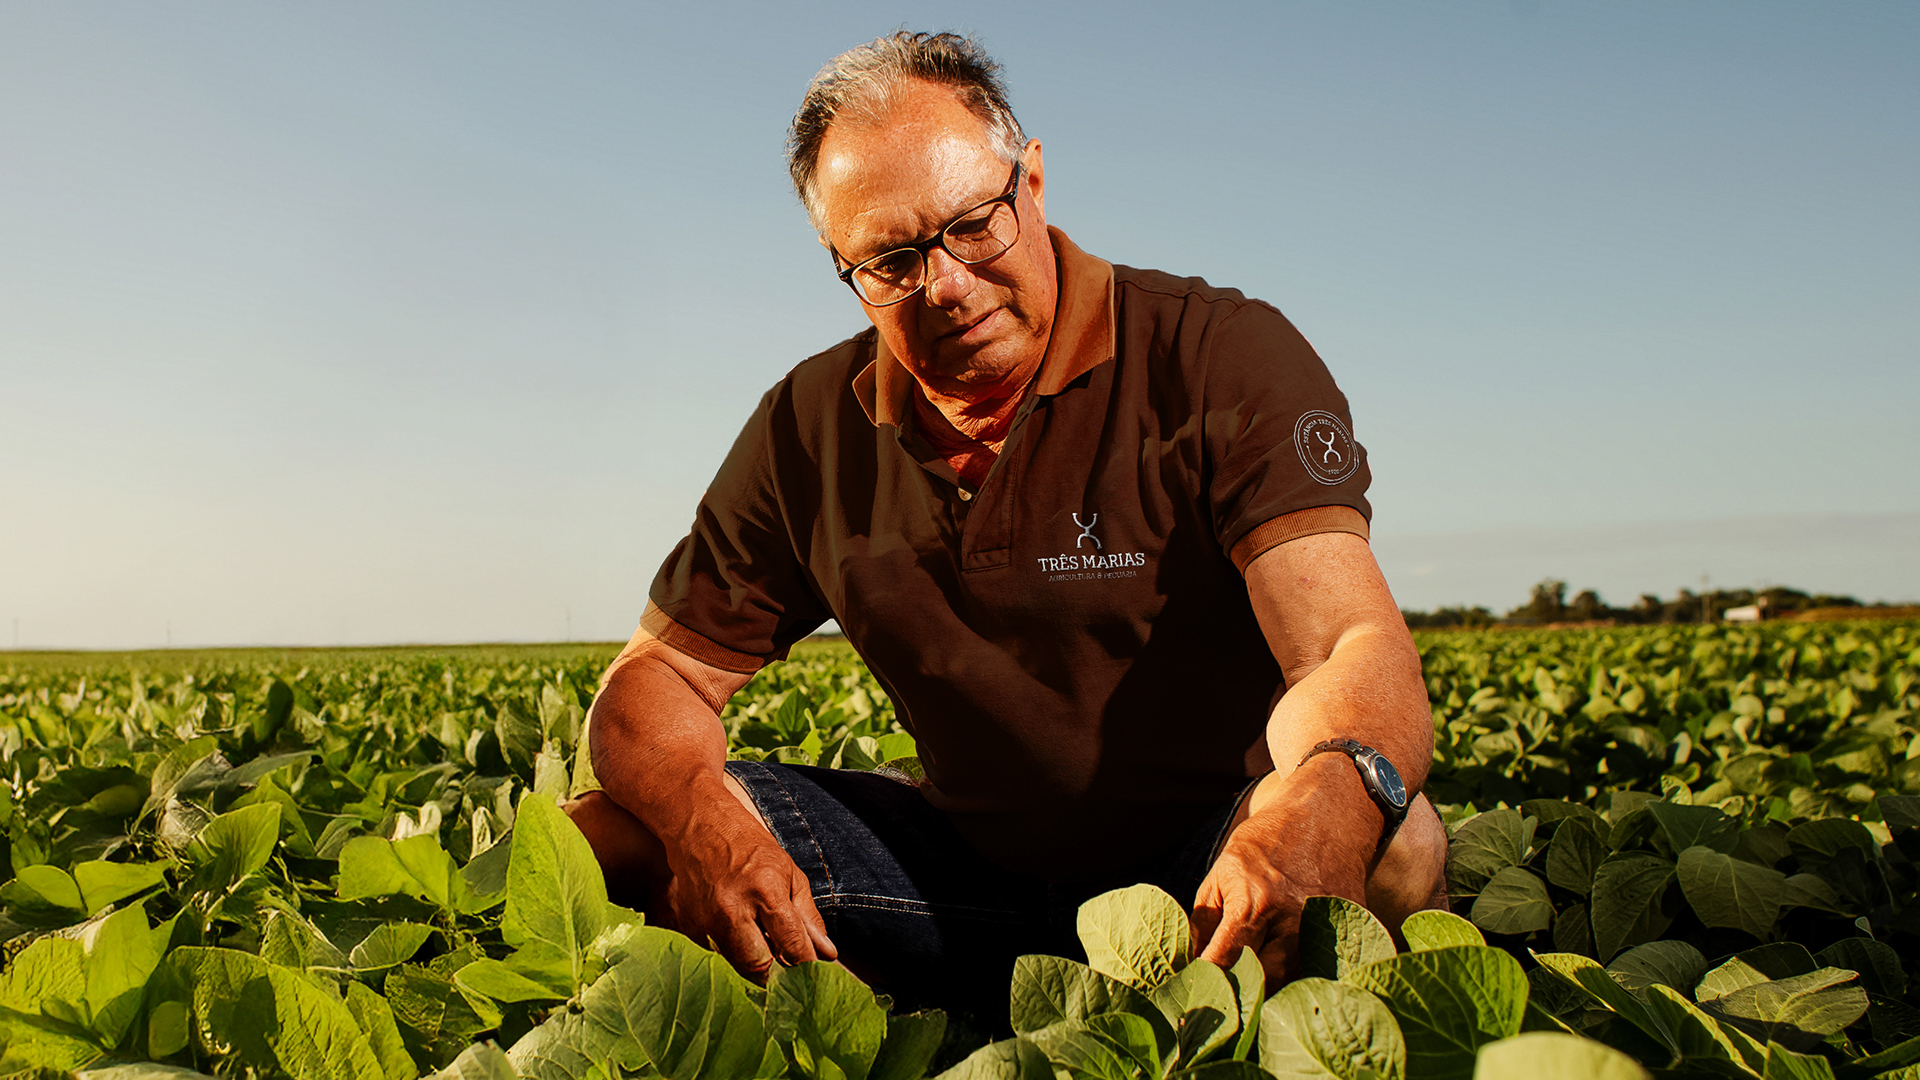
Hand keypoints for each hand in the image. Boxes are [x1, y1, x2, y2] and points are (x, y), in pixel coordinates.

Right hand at [658, 798, 837, 981]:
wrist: (699, 824)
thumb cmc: (749, 845)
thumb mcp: (789, 873)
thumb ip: (808, 917)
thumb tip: (827, 954)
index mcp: (764, 890)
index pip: (791, 944)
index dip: (806, 966)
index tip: (815, 977)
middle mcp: (732, 909)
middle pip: (758, 967)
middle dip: (777, 975)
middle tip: (788, 972)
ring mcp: (706, 920)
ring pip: (736, 967)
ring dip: (755, 967)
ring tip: (765, 949)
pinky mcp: (688, 926)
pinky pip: (717, 956)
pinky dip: (733, 956)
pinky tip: (741, 939)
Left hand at [1190, 755, 1379, 982]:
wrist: (1326, 815)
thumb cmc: (1268, 840)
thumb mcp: (1222, 871)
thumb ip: (1205, 919)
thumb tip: (1190, 958)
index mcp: (1254, 903)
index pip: (1224, 960)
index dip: (1206, 978)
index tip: (1194, 988)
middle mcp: (1291, 921)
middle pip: (1261, 980)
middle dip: (1240, 986)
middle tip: (1223, 987)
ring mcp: (1322, 929)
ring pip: (1292, 980)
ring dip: (1272, 983)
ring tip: (1253, 976)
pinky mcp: (1346, 931)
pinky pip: (1321, 967)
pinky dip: (1302, 971)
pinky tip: (1287, 963)